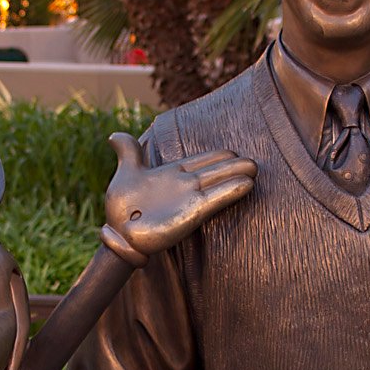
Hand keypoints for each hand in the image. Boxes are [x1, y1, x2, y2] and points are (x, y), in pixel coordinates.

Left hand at [104, 133, 255, 258]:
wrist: (120, 234)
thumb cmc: (122, 207)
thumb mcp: (125, 174)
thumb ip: (128, 153)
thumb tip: (114, 135)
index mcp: (172, 174)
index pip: (199, 161)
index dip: (215, 156)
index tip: (232, 152)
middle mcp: (185, 185)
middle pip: (214, 171)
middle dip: (233, 166)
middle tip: (252, 162)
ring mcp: (190, 199)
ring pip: (219, 183)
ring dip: (237, 176)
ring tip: (254, 169)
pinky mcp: (193, 213)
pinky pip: (216, 198)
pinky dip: (232, 191)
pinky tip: (247, 184)